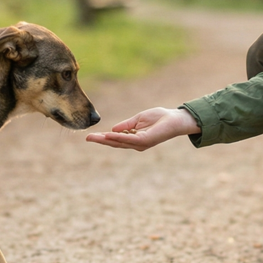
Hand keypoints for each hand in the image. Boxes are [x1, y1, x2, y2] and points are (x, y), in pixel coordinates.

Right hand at [85, 107, 199, 151]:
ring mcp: (140, 143)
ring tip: (93, 137)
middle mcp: (136, 144)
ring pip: (119, 142)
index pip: (116, 139)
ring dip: (106, 140)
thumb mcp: (138, 119)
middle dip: (101, 141)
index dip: (103, 138)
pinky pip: (128, 139)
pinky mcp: (145, 140)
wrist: (175, 119)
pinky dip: (118, 137)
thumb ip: (126, 125)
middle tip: (87, 138)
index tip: (91, 136)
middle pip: (115, 143)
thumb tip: (112, 129)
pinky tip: (109, 134)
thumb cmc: (159, 118)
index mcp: (134, 138)